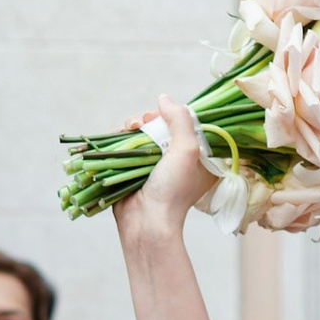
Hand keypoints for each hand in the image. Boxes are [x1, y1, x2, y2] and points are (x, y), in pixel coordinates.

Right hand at [113, 93, 220, 241]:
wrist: (146, 222)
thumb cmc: (173, 190)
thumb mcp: (187, 150)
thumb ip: (180, 120)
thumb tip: (164, 98)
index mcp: (199, 160)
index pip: (189, 127)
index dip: (175, 116)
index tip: (163, 113)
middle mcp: (178, 162)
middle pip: (163, 128)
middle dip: (151, 119)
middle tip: (144, 121)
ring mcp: (154, 166)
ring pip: (143, 135)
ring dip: (135, 126)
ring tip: (131, 128)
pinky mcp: (133, 170)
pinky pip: (127, 146)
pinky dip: (122, 138)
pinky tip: (119, 135)